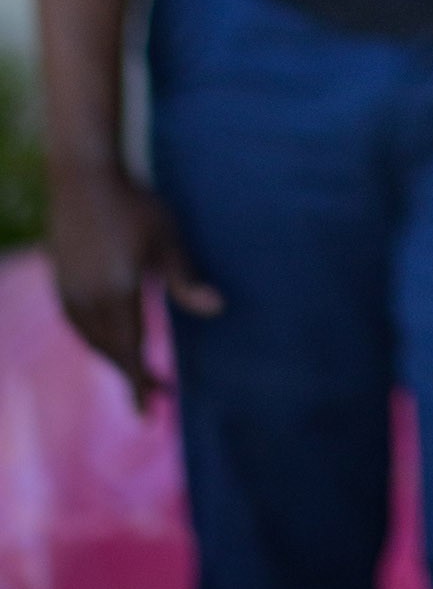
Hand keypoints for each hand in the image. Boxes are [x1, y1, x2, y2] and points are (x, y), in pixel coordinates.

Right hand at [47, 162, 221, 409]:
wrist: (83, 176)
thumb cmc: (133, 204)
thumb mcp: (167, 239)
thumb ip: (186, 279)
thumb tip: (216, 309)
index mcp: (117, 294)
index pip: (129, 352)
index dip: (140, 383)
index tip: (151, 412)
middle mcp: (88, 300)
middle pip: (110, 352)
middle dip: (131, 375)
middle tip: (155, 392)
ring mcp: (69, 292)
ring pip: (92, 340)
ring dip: (114, 357)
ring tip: (135, 368)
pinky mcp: (59, 281)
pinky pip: (78, 325)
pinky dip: (96, 339)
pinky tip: (108, 336)